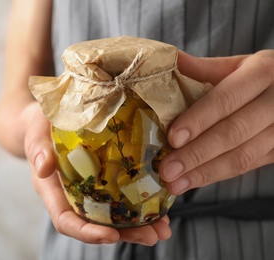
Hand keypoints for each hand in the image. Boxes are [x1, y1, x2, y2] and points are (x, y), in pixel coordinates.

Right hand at [25, 103, 171, 244]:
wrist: (47, 119)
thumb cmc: (39, 126)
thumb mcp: (36, 132)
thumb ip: (38, 149)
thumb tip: (44, 168)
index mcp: (53, 190)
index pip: (66, 220)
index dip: (87, 232)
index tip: (112, 236)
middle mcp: (72, 195)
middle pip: (96, 224)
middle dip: (125, 234)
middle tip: (153, 236)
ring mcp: (89, 189)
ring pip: (113, 215)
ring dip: (138, 225)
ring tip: (163, 228)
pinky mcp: (103, 177)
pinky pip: (120, 195)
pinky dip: (140, 203)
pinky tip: (160, 203)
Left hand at [160, 50, 273, 194]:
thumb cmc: (260, 77)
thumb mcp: (237, 65)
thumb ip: (203, 68)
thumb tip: (166, 60)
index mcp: (263, 72)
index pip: (226, 99)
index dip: (198, 120)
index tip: (172, 138)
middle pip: (234, 132)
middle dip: (196, 154)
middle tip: (167, 170)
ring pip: (243, 156)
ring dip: (205, 173)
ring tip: (174, 184)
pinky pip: (249, 166)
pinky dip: (218, 175)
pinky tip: (194, 180)